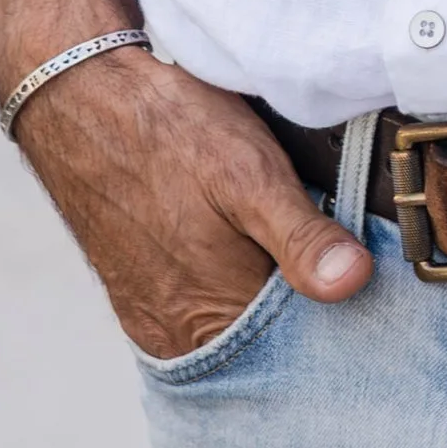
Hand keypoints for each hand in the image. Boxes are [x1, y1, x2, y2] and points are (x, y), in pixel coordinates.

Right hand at [5, 40, 372, 357]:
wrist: (81, 100)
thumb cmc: (165, 132)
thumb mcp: (248, 172)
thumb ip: (300, 236)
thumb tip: (354, 283)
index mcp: (211, 316)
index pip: (298, 347)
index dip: (338, 312)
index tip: (365, 278)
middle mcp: (177, 334)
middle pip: (266, 344)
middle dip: (304, 309)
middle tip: (337, 255)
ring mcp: (154, 317)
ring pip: (234, 325)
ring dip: (268, 295)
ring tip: (290, 244)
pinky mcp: (139, 293)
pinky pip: (201, 309)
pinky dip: (232, 287)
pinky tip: (246, 246)